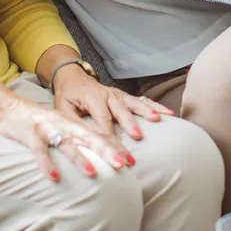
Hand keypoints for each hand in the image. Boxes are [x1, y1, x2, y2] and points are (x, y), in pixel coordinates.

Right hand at [0, 97, 133, 181]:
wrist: (7, 107)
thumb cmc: (38, 121)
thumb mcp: (62, 126)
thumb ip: (79, 138)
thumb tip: (102, 154)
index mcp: (74, 122)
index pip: (100, 134)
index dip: (117, 147)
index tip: (133, 161)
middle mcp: (64, 124)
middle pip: (89, 137)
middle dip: (107, 150)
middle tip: (124, 165)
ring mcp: (47, 129)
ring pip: (66, 143)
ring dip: (79, 158)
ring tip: (92, 173)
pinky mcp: (30, 136)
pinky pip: (39, 151)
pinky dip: (46, 163)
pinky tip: (54, 177)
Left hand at [53, 71, 173, 140]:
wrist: (72, 77)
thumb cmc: (67, 97)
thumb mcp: (62, 110)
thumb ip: (72, 125)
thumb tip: (80, 142)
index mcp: (91, 98)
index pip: (102, 121)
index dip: (110, 138)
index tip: (116, 153)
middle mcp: (107, 94)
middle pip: (120, 113)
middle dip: (130, 126)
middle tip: (139, 139)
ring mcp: (117, 94)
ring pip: (133, 103)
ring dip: (145, 111)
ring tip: (156, 120)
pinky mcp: (124, 96)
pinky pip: (141, 101)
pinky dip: (154, 106)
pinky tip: (168, 114)